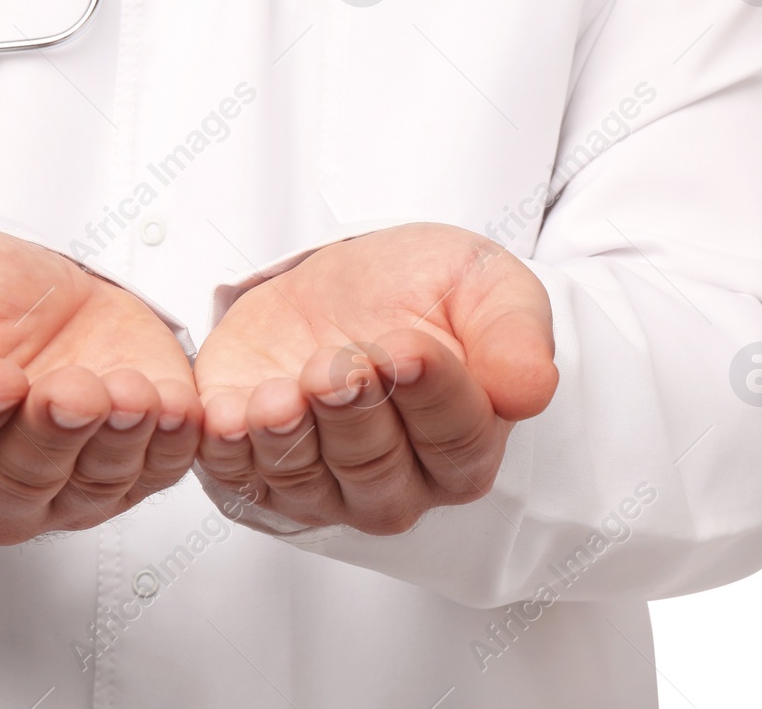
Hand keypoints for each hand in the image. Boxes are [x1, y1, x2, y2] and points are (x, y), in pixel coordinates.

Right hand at [0, 224, 201, 545]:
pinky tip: (173, 408)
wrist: (41, 280)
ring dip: (113, 442)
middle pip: (16, 488)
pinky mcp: (135, 468)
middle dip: (46, 437)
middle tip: (67, 389)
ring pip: (89, 487)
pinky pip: (155, 474)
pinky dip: (169, 446)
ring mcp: (67, 490)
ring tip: (126, 393)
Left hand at [193, 223, 556, 534]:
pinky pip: (235, 474)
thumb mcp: (485, 285)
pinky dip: (228, 451)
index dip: (431, 397)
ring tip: (283, 395)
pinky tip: (228, 416)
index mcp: (465, 446)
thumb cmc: (423, 289)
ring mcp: (319, 481)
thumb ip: (516, 333)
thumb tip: (533, 390)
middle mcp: (395, 481)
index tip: (409, 350)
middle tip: (341, 367)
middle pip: (377, 469)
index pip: (455, 439)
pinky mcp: (251, 462)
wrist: (340, 279)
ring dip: (290, 440)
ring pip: (307, 480)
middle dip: (356, 416)